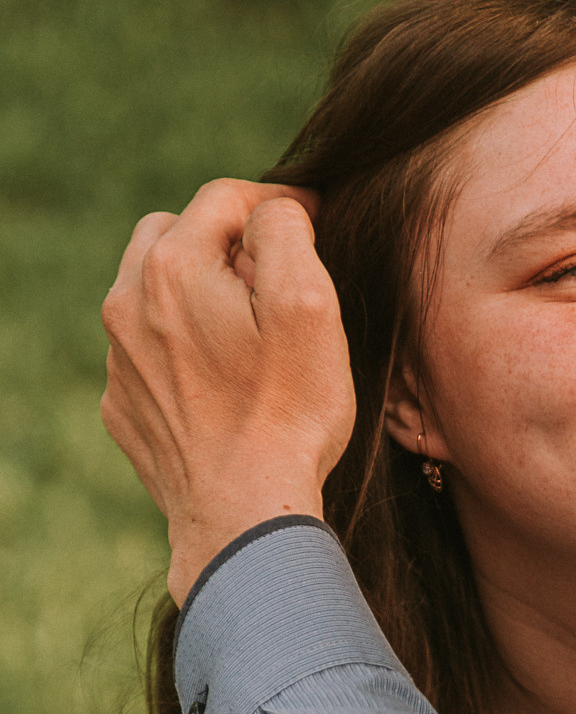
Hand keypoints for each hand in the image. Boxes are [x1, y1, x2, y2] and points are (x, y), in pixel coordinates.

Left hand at [101, 179, 355, 603]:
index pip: (225, 198)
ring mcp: (121, 359)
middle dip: (223, 242)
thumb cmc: (287, 414)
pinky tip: (225, 383)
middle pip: (174, 234)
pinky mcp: (124, 405)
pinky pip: (149, 350)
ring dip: (198, 294)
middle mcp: (128, 304)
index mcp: (173, 268)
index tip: (316, 223)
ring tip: (249, 333)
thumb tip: (273, 211)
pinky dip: (182, 348)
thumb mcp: (308, 305)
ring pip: (153, 291)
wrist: (242, 516)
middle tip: (275, 280)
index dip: (278, 204)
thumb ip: (285, 232)